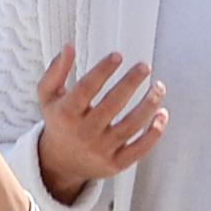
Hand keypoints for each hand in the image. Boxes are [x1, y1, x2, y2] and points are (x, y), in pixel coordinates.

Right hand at [33, 45, 166, 202]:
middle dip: (130, 83)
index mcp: (66, 114)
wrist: (60, 163)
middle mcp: (84, 133)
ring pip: (130, 126)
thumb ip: (56, 71)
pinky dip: (154, 133)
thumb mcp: (48, 97)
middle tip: (144, 67)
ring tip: (159, 87)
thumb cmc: (59, 122)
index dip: (102, 70)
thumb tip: (69, 47)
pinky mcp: (115, 164)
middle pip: (112, 105)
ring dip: (148, 105)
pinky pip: (139, 149)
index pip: (86, 89)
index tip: (118, 56)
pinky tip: (162, 114)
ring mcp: (101, 150)